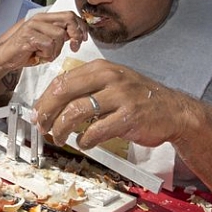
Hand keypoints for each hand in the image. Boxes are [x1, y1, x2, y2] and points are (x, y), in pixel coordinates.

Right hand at [0, 11, 87, 69]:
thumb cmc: (24, 51)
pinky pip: (48, 45)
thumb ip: (59, 35)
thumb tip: (76, 35)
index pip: (70, 15)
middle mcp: (39, 19)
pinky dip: (46, 55)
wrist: (4, 58)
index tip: (84, 38)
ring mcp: (33, 27)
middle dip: (76, 35)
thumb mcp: (46, 42)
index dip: (81, 27)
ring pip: (59, 36)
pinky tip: (37, 55)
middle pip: (68, 19)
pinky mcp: (28, 36)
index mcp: (44, 18)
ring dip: (55, 51)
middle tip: (75, 47)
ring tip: (44, 54)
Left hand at [33, 59, 193, 148]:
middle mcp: (109, 78)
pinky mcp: (129, 117)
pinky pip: (96, 130)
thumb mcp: (111, 84)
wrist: (174, 111)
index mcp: (101, 68)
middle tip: (42, 127)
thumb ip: (85, 89)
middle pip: (64, 92)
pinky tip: (84, 143)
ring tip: (59, 138)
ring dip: (62, 129)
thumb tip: (53, 103)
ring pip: (76, 111)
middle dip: (47, 112)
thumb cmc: (138, 99)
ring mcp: (120, 96)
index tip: (37, 113)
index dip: (44, 99)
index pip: (62, 80)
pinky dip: (84, 140)